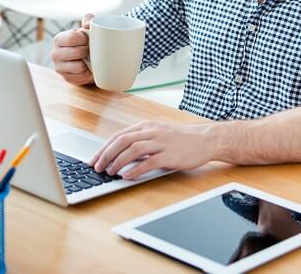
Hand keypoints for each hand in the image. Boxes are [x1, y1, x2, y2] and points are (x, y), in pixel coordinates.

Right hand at [51, 13, 94, 85]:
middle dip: (87, 51)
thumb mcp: (86, 28)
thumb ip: (88, 19)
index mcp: (58, 39)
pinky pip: (81, 77)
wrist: (83, 59)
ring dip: (88, 63)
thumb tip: (87, 24)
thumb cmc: (84, 41)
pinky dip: (87, 73)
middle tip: (89, 50)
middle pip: (76, 52)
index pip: (72, 38)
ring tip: (89, 59)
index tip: (88, 39)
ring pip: (79, 66)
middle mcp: (55, 54)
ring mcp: (59, 67)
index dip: (84, 39)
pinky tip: (88, 68)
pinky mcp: (66, 78)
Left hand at [88, 120, 215, 179]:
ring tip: (110, 172)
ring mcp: (161, 142)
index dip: (104, 147)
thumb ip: (142, 140)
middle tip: (97, 167)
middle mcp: (152, 131)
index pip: (119, 135)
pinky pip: (148, 161)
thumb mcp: (159, 133)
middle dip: (106, 154)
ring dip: (118, 161)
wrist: (206, 139)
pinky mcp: (169, 155)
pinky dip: (135, 169)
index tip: (94, 158)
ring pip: (132, 149)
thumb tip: (121, 154)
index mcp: (147, 125)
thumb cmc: (182, 139)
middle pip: (122, 141)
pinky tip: (127, 176)